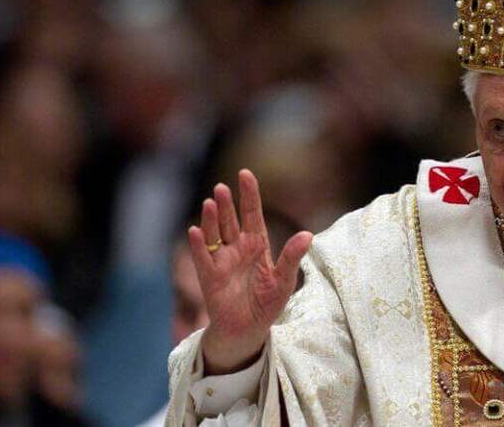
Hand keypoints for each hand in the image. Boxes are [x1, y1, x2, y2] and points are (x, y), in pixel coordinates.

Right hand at [188, 169, 312, 374]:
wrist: (248, 330)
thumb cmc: (267, 303)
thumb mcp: (284, 280)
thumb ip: (292, 257)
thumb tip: (307, 234)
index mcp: (257, 244)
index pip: (252, 214)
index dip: (249, 195)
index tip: (245, 174)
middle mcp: (238, 248)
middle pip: (230, 220)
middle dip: (227, 204)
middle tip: (222, 187)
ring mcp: (222, 260)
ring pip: (215, 234)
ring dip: (212, 219)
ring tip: (210, 202)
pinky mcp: (209, 277)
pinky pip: (203, 257)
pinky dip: (198, 245)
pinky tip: (195, 230)